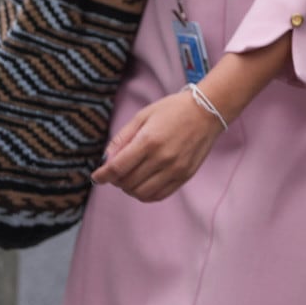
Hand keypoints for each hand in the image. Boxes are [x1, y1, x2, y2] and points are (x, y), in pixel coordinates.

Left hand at [93, 88, 222, 201]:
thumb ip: (122, 138)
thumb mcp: (143, 115)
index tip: (96, 176)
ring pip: (141, 193)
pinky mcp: (185, 175)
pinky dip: (146, 194)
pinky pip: (159, 195)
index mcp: (149, 140)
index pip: (117, 168)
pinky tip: (144, 183)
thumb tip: (106, 160)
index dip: (102, 176)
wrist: (208, 110)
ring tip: (131, 177)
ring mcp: (175, 169)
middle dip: (115, 180)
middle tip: (116, 172)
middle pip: (127, 183)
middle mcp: (162, 158)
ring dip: (130, 189)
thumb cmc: (174, 109)